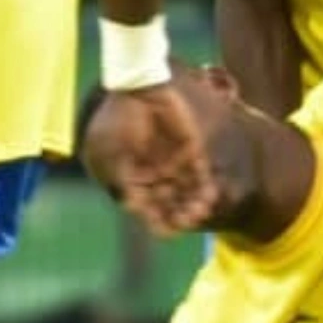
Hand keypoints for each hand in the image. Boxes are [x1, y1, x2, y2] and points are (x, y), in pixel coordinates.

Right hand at [93, 83, 216, 235]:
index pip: (146, 207)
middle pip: (168, 203)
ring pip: (186, 192)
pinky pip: (200, 174)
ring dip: (193, 204)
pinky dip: (205, 186)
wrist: (140, 90)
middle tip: (188, 223)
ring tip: (200, 213)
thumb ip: (122, 181)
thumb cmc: (119, 121)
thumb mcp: (111, 153)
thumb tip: (131, 209)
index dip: (156, 221)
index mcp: (132, 179)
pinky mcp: (191, 152)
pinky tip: (210, 196)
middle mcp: (154, 176)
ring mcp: (173, 165)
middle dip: (178, 215)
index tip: (166, 233)